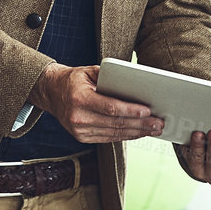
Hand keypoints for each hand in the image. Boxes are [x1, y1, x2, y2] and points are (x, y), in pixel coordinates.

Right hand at [29, 64, 164, 143]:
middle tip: (159, 123)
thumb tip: (135, 84)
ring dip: (137, 132)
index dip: (130, 111)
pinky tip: (138, 132)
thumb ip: (109, 77)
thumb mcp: (88, 71)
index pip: (110, 107)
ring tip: (154, 129)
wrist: (51, 92)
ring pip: (114, 133)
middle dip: (140, 124)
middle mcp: (78, 117)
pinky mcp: (82, 137)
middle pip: (115, 123)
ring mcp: (79, 131)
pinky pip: (109, 138)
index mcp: (79, 99)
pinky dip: (125, 135)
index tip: (148, 111)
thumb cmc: (73, 80)